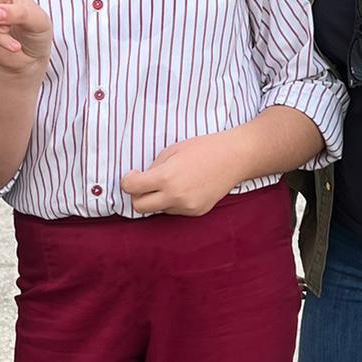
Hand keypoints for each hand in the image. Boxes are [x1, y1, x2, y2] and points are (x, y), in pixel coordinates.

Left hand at [121, 133, 240, 215]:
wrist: (234, 158)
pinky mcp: (197, 212)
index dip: (127, 181)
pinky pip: (174, 211)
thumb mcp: (172, 151)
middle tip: (144, 184)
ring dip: (157, 199)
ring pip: (158, 210)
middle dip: (137, 196)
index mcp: (166, 177)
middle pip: (139, 207)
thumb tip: (141, 181)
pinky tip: (185, 187)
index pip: (131, 188)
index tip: (133, 176)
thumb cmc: (203, 148)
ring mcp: (187, 207)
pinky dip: (173, 202)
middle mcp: (175, 196)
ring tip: (172, 182)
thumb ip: (153, 168)